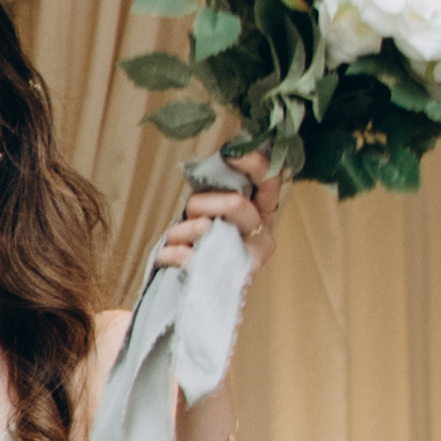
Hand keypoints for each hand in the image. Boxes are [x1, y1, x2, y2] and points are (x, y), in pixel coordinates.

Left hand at [150, 154, 273, 281]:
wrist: (196, 287)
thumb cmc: (206, 241)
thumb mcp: (215, 207)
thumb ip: (223, 186)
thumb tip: (227, 153)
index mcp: (264, 212)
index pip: (271, 180)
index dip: (254, 163)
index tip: (230, 153)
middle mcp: (262, 235)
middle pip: (234, 203)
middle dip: (201, 203)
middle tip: (192, 214)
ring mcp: (245, 259)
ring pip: (205, 227)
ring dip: (181, 229)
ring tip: (180, 240)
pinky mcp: (222, 281)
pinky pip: (188, 257)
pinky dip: (171, 253)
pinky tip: (169, 256)